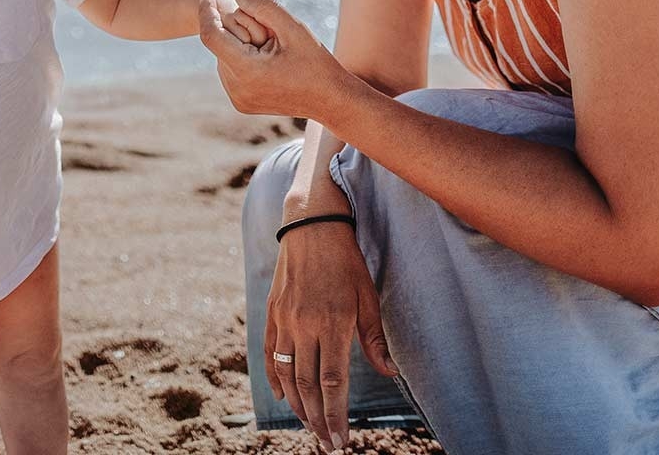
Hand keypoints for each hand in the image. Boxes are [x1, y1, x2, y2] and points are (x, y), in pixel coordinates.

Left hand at [196, 0, 357, 120]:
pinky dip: (243, 58)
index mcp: (247, 70)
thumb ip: (263, 6)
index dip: (206, 11)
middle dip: (240, 29)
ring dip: (241, 44)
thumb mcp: (294, 28)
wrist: (331, 100)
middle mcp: (236, 88)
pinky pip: (231, 70)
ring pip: (224, 56)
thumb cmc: (316, 63)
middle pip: (221, 43)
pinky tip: (268, 61)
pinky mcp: (241, 103)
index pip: (211, 35)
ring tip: (274, 50)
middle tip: (271, 33)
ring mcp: (237, 98)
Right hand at [264, 218, 397, 451]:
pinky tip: (282, 397)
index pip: (332, 382)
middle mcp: (305, 325)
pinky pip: (269, 353)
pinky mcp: (272, 313)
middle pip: (307, 385)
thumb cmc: (346, 261)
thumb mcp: (368, 297)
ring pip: (286, 374)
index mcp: (333, 323)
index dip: (336, 414)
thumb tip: (390, 372)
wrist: (311, 226)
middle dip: (317, 419)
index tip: (340, 438)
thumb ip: (374, 339)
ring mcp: (285, 320)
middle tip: (326, 442)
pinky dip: (274, 379)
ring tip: (309, 425)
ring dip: (297, 405)